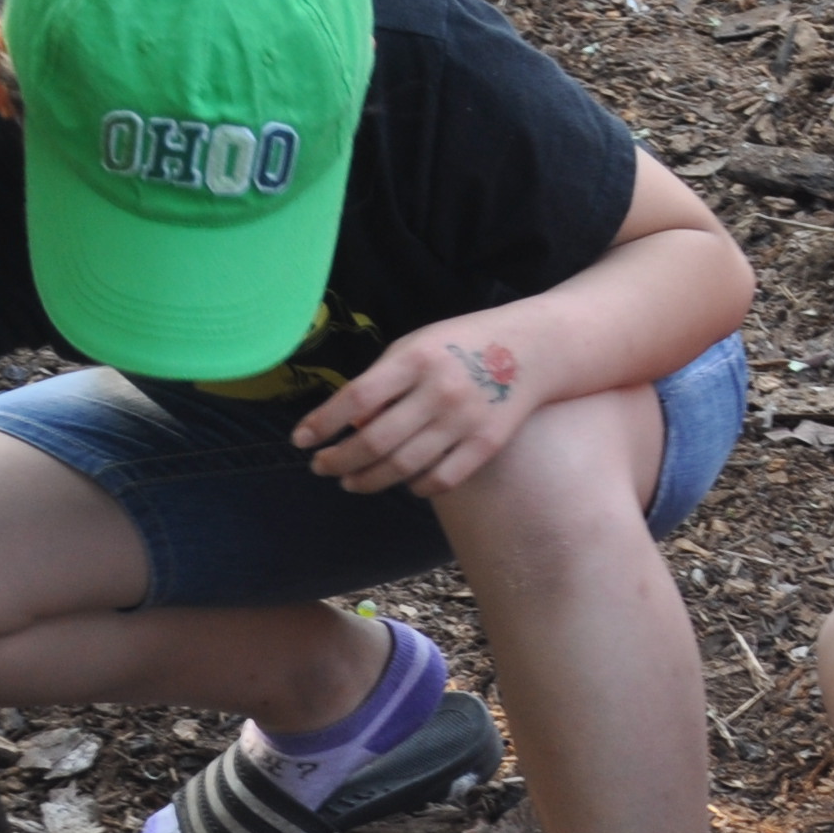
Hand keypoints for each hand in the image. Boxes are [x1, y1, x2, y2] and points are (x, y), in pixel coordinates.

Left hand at [295, 321, 541, 494]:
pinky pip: (441, 480)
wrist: (533, 348)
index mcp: (417, 358)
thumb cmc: (462, 344)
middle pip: (375, 441)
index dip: (323, 423)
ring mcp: (465, 420)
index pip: (356, 398)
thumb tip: (351, 426)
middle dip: (338, 460)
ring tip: (351, 481)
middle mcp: (439, 390)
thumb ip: (383, 380)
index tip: (300, 440)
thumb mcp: (417, 345)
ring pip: (403, 467)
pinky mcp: (487, 444)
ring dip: (368, 480)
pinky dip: (416, 488)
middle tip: (322, 467)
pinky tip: (404, 482)